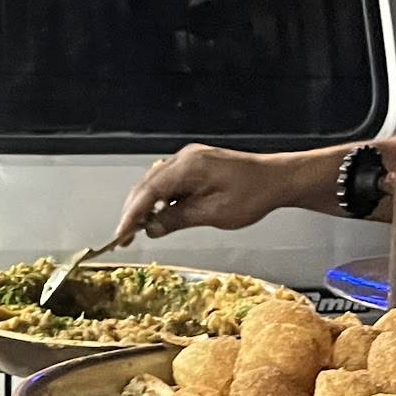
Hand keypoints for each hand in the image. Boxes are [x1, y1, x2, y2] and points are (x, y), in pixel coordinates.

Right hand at [116, 144, 281, 241]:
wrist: (275, 179)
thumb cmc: (251, 195)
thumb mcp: (213, 213)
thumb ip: (178, 219)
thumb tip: (152, 228)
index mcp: (188, 166)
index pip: (149, 191)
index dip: (131, 214)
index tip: (120, 234)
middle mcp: (184, 158)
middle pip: (147, 185)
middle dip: (133, 211)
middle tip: (123, 238)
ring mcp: (190, 160)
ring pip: (156, 183)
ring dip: (145, 206)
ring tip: (137, 231)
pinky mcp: (196, 166)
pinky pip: (169, 183)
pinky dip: (160, 200)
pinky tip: (159, 217)